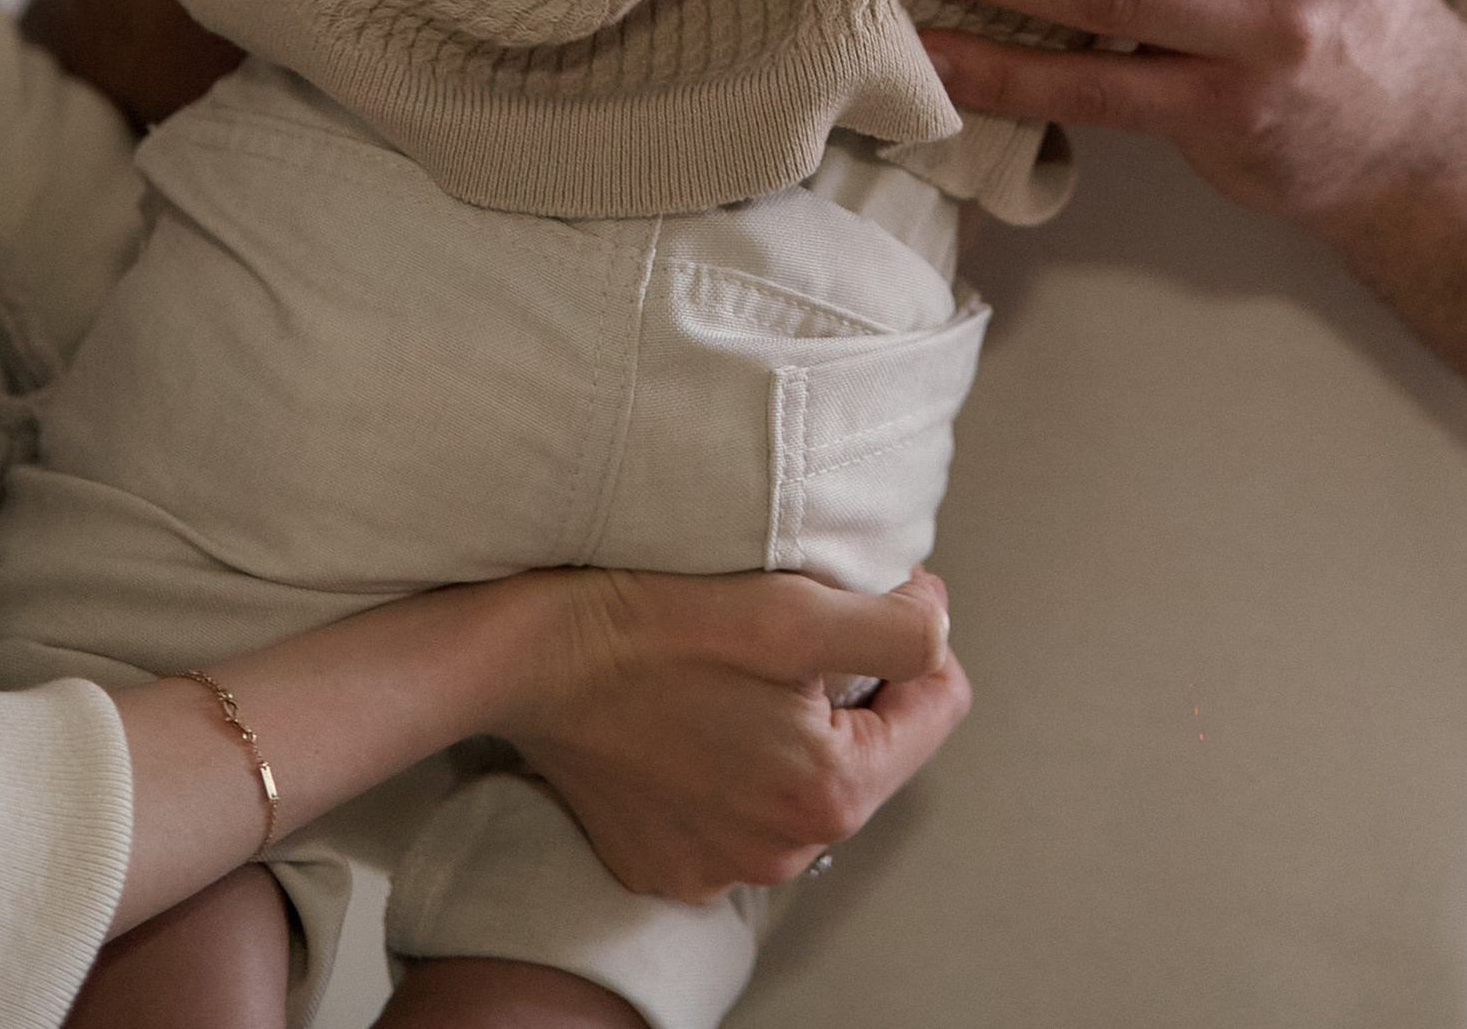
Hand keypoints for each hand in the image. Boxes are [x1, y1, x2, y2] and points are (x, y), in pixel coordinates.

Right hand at [505, 568, 968, 898]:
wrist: (528, 658)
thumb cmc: (654, 623)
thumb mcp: (794, 608)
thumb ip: (895, 630)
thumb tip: (938, 631)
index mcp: (826, 794)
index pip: (938, 706)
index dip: (912, 637)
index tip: (863, 598)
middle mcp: (780, 853)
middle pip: (871, 748)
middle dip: (850, 687)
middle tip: (790, 629)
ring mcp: (720, 869)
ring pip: (805, 778)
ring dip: (791, 724)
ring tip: (735, 669)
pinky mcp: (668, 864)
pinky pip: (740, 809)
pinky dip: (732, 760)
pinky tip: (692, 713)